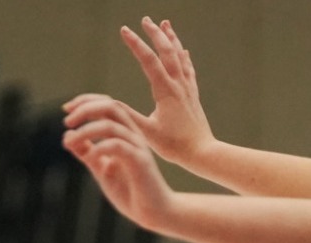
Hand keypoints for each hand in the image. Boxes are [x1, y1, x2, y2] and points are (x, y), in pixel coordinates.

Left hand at [63, 106, 175, 231]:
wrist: (152, 212)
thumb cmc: (129, 191)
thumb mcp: (102, 169)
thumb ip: (87, 153)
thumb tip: (67, 136)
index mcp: (125, 134)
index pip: (108, 105)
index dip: (86, 102)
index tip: (65, 110)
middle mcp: (133, 135)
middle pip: (112, 107)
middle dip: (86, 109)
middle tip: (67, 121)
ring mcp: (138, 147)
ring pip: (112, 125)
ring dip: (87, 130)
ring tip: (70, 141)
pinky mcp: (140, 162)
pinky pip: (119, 146)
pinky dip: (100, 147)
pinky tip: (89, 156)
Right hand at [64, 18, 213, 164]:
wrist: (202, 153)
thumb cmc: (174, 146)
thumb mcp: (145, 132)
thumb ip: (127, 116)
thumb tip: (108, 103)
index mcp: (166, 91)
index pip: (149, 60)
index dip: (136, 43)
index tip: (124, 29)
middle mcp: (179, 85)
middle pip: (167, 52)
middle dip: (155, 34)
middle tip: (145, 20)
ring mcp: (187, 89)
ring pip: (180, 57)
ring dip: (171, 39)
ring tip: (165, 24)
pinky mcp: (193, 96)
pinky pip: (188, 70)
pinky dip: (184, 57)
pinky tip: (184, 51)